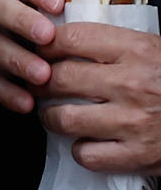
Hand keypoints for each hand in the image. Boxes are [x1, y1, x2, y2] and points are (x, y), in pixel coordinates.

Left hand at [39, 23, 160, 172]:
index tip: (39, 52)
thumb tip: (59, 33)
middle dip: (40, 82)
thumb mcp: (152, 48)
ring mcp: (134, 122)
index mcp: (137, 49)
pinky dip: (80, 150)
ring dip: (51, 117)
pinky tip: (87, 142)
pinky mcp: (140, 155)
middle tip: (40, 86)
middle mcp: (132, 84)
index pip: (69, 38)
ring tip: (56, 114)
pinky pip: (87, 155)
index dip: (44, 45)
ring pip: (63, 119)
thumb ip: (111, 43)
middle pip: (58, 78)